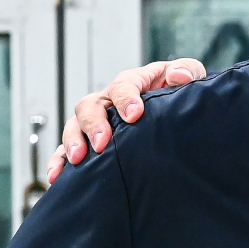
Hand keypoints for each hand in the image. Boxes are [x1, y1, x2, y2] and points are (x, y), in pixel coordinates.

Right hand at [46, 58, 207, 182]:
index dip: (125, 99)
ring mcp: (98, 120)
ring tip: (79, 159)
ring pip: (74, 125)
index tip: (134, 116)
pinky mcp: (91, 141)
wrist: (176, 114)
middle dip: (93, 124)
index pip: (123, 85)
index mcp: (133, 82)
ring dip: (73, 142)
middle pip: (90, 105)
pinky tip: (58, 177)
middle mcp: (109, 100)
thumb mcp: (190, 76)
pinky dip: (59, 162)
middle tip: (102, 143)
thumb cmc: (180, 91)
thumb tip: (178, 75)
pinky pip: (67, 149)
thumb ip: (187, 70)